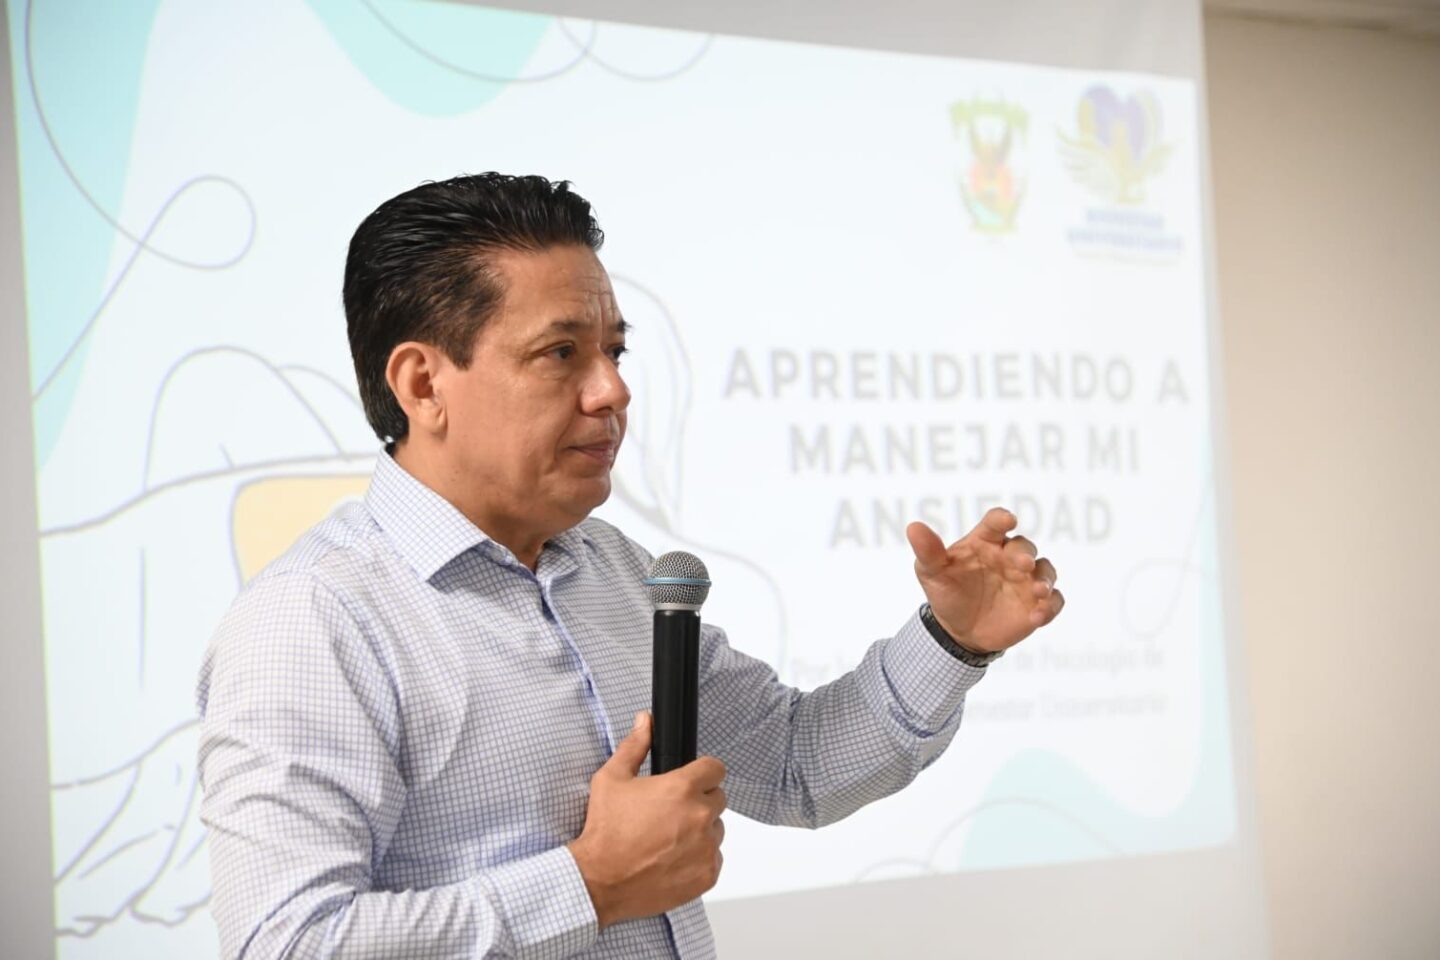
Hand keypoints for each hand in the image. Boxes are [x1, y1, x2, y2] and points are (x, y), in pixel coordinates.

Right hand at [568, 712, 726, 927]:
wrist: (600, 880)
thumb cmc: (605, 831)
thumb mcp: (612, 779)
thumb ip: (634, 746)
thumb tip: (645, 721)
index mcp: (682, 788)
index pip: (715, 769)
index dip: (703, 773)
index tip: (692, 781)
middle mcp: (699, 816)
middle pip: (718, 799)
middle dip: (699, 801)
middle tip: (672, 813)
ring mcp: (706, 847)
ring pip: (716, 830)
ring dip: (700, 831)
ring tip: (669, 838)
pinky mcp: (706, 874)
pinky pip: (714, 859)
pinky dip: (698, 858)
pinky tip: (673, 858)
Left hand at [906, 507, 1063, 654]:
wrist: (957, 631)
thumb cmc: (946, 593)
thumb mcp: (932, 573)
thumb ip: (928, 551)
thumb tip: (913, 527)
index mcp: (985, 542)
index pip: (996, 523)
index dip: (1002, 518)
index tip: (1007, 520)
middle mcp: (1009, 558)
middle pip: (1025, 547)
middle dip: (1025, 554)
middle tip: (1022, 565)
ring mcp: (1025, 581)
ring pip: (1046, 571)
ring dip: (1045, 579)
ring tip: (1037, 591)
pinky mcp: (1036, 605)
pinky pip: (1053, 602)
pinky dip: (1050, 607)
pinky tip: (1036, 617)